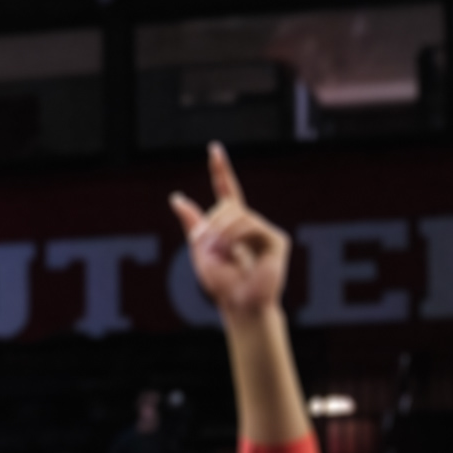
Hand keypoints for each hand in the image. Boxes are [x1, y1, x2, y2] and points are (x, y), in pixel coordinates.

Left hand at [169, 145, 290, 326]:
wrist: (238, 303)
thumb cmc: (220, 283)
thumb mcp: (199, 250)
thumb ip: (192, 224)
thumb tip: (177, 198)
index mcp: (230, 224)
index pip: (226, 191)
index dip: (220, 170)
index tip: (214, 149)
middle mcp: (249, 223)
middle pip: (226, 206)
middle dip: (212, 225)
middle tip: (210, 249)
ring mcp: (264, 230)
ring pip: (238, 215)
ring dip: (221, 234)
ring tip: (220, 254)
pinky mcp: (276, 240)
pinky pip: (252, 226)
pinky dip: (236, 237)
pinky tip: (234, 253)